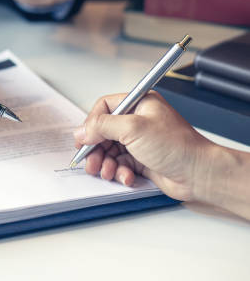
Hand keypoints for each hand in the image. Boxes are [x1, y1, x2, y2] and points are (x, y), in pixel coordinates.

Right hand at [73, 92, 212, 201]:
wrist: (199, 174)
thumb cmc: (177, 146)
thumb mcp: (133, 128)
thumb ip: (102, 126)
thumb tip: (81, 131)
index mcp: (139, 104)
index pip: (104, 107)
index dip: (91, 123)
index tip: (83, 139)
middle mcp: (138, 121)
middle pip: (103, 132)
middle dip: (96, 149)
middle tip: (90, 161)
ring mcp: (139, 141)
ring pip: (109, 150)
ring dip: (105, 163)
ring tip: (107, 171)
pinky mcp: (141, 160)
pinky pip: (120, 164)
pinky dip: (119, 172)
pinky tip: (125, 176)